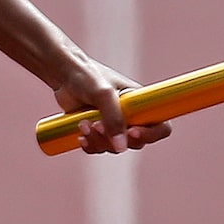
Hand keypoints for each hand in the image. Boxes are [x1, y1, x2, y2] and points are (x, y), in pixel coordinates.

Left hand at [53, 57, 170, 153]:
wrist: (63, 75)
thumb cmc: (86, 76)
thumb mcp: (103, 94)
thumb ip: (114, 118)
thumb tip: (121, 147)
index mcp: (141, 103)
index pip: (161, 125)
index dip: (151, 134)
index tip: (132, 132)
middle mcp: (131, 115)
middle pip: (136, 142)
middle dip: (116, 138)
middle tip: (97, 125)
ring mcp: (114, 125)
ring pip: (115, 147)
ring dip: (98, 140)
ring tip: (83, 124)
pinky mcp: (98, 131)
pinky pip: (100, 148)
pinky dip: (90, 145)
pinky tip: (80, 136)